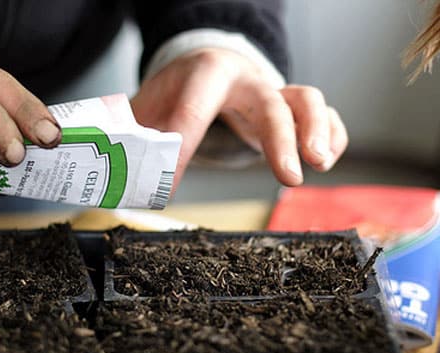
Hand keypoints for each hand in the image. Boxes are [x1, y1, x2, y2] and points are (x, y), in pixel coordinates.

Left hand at [131, 48, 347, 189]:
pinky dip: (333, 135)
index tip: (172, 181)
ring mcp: (273, 92)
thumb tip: (120, 178)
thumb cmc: (179, 91)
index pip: (198, 105)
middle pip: (271, 101)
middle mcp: (246, 78)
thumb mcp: (149, 107)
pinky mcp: (290, 109)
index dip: (186, 141)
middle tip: (287, 177)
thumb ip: (136, 137)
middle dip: (280, 139)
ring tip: (319, 163)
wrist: (208, 71)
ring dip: (318, 130)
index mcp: (206, 71)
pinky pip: (324, 115)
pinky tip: (325, 160)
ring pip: (307, 100)